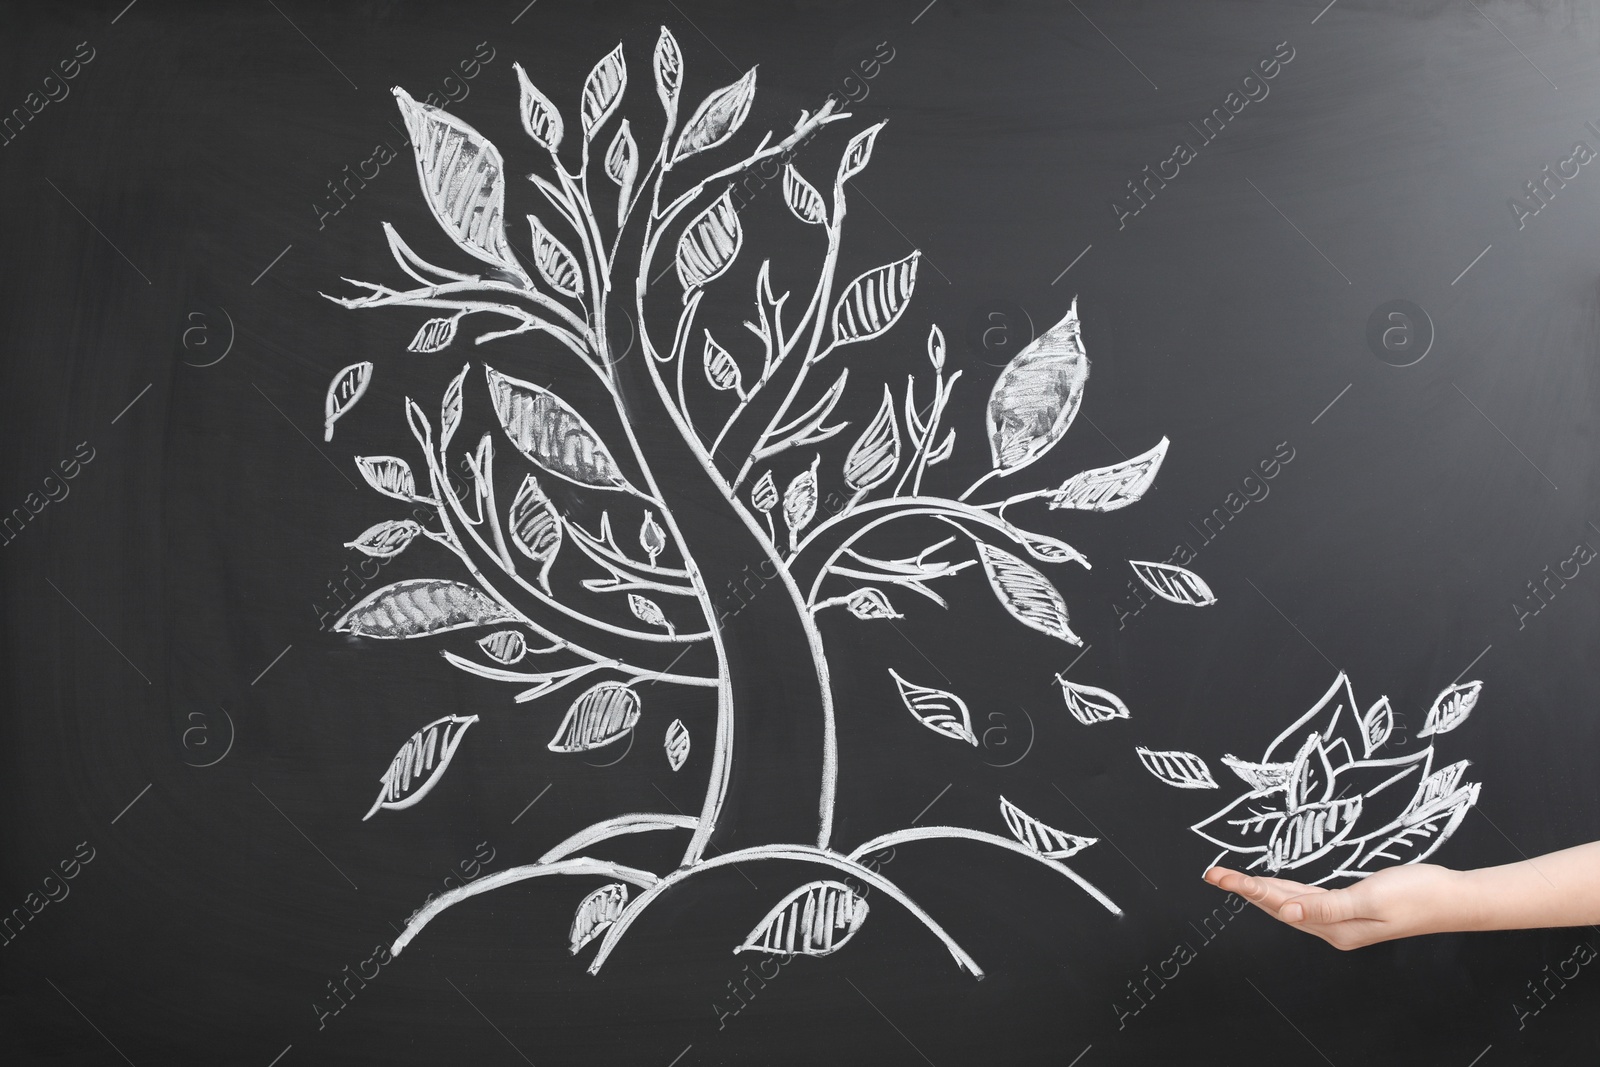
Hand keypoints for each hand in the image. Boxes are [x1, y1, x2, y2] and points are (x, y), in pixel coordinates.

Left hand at [1203, 863, 1468, 948]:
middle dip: (1244, 889)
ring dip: (1260, 889)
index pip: (1280, 906)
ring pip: (1290, 903)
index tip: (1220, 876)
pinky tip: (1274, 884)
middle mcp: (1332, 928)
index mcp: (1335, 928)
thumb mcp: (1370, 898)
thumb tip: (1288, 914)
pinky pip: (1307, 898)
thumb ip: (1327, 906)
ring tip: (1231, 878)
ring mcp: (1341, 919)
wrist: (1452, 897)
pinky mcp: (1350, 906)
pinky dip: (1285, 889)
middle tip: (1213, 873)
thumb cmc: (1418, 894)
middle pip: (1278, 906)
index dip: (1248, 888)